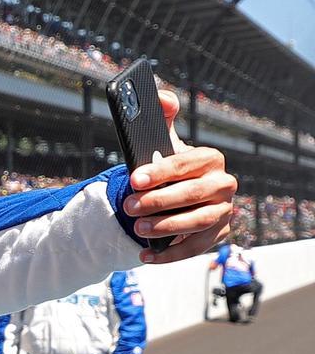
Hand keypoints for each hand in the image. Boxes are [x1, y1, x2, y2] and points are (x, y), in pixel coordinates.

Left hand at [121, 90, 236, 264]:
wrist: (176, 197)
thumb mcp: (164, 144)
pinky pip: (195, 248)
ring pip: (197, 222)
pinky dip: (169, 254)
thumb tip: (160, 98)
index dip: (160, 172)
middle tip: (129, 207)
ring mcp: (223, 211)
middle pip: (192, 194)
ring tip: (138, 229)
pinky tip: (146, 256)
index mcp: (210, 159)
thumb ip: (162, 119)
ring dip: (166, 227)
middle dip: (158, 202)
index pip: (186, 164)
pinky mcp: (217, 234)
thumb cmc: (168, 169)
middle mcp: (223, 184)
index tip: (135, 179)